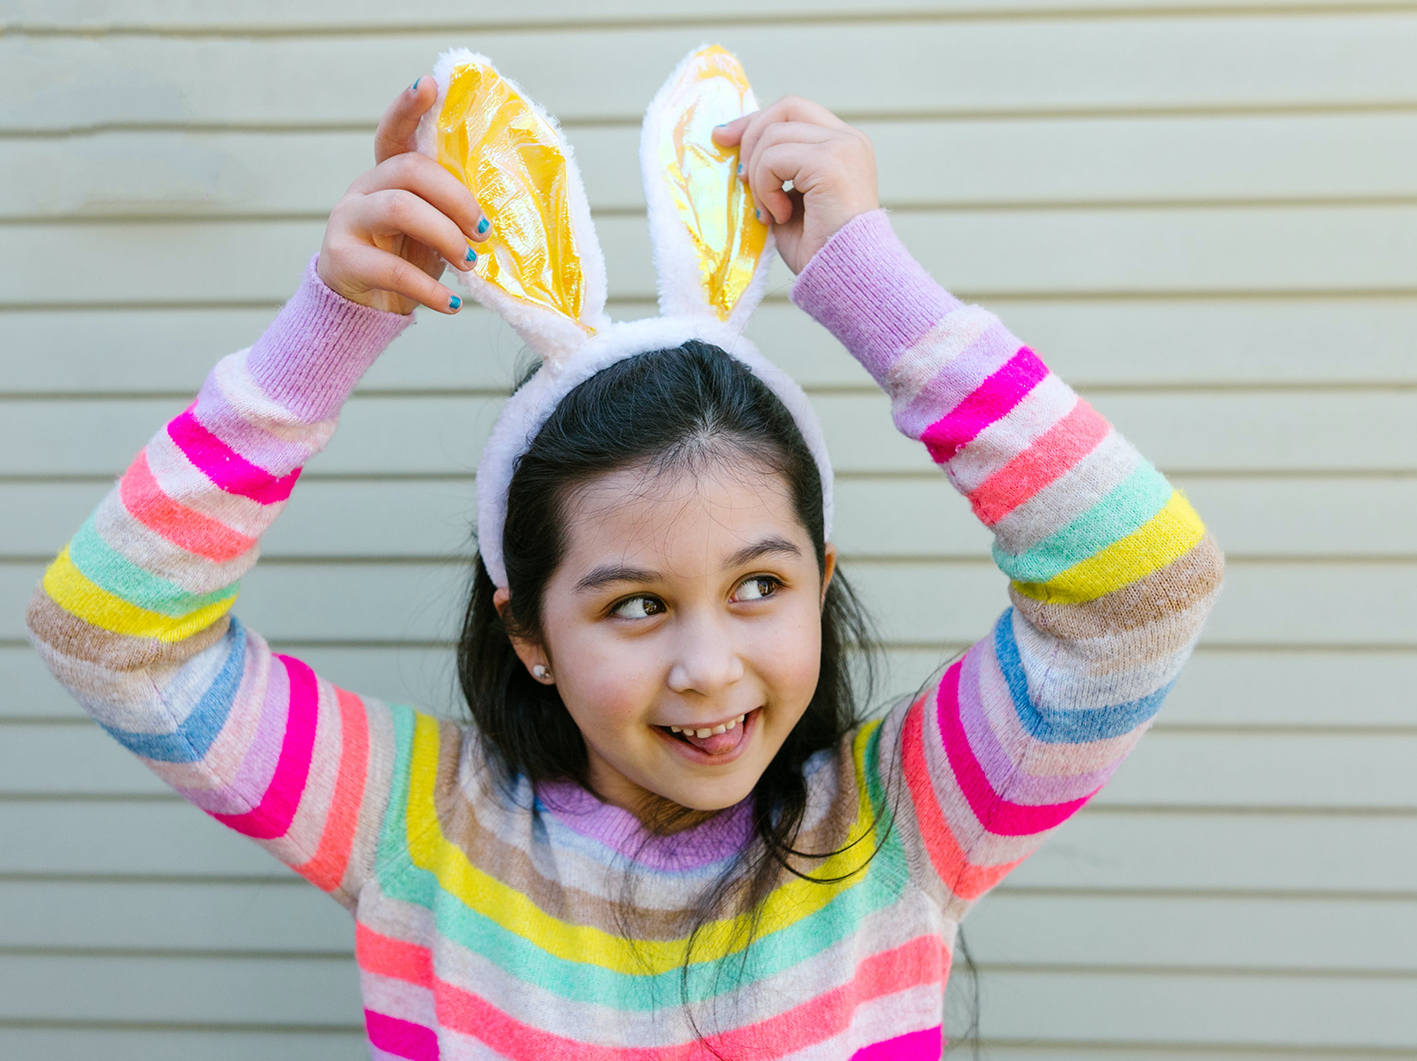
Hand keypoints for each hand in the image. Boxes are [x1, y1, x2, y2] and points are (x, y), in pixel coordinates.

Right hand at [317, 79, 489, 314]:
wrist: (366, 308)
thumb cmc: (407, 260)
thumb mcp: (433, 229)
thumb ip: (452, 210)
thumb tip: (505, 208)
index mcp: (388, 174)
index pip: (395, 132)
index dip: (409, 107)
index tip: (430, 84)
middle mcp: (364, 188)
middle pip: (410, 169)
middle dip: (457, 198)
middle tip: (483, 233)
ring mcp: (348, 220)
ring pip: (399, 208)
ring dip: (445, 236)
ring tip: (469, 264)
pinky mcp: (342, 258)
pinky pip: (391, 269)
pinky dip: (430, 289)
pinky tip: (451, 304)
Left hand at [712, 96, 878, 274]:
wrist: (846, 278)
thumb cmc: (818, 250)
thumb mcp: (788, 199)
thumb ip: (772, 168)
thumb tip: (730, 140)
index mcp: (842, 145)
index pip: (792, 111)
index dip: (755, 121)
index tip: (724, 139)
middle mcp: (848, 139)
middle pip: (784, 109)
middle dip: (750, 138)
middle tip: (742, 181)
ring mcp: (843, 147)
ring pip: (773, 135)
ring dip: (759, 177)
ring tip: (770, 212)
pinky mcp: (830, 162)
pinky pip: (774, 158)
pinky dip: (766, 189)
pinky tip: (780, 215)